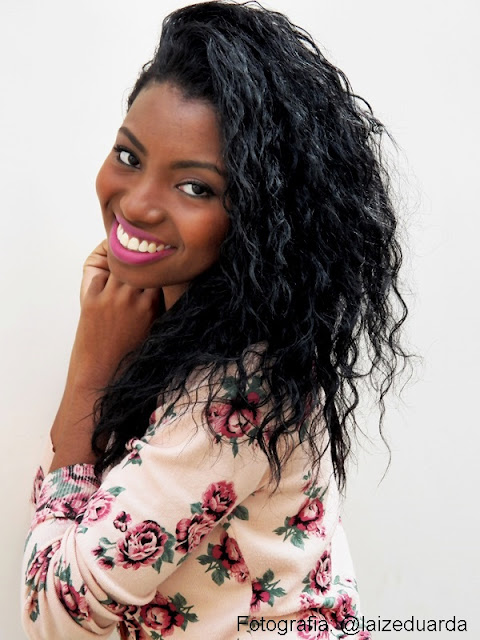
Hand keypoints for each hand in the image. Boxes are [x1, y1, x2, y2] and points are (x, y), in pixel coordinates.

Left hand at [50, 241, 159, 456]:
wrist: (103, 378)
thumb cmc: (135, 359)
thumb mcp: (160, 330)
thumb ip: (168, 304)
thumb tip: (178, 279)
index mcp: (155, 306)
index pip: (165, 267)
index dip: (169, 253)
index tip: (173, 245)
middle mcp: (134, 297)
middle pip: (145, 256)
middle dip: (150, 245)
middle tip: (154, 234)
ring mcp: (111, 295)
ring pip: (122, 256)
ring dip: (127, 246)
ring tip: (134, 238)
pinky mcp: (91, 297)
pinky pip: (100, 265)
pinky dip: (106, 256)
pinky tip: (112, 252)